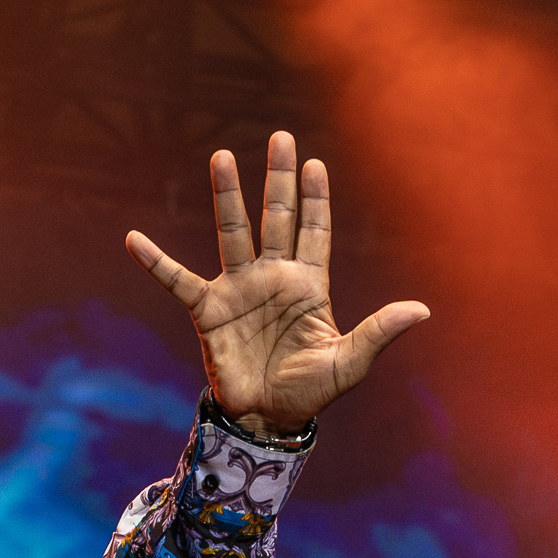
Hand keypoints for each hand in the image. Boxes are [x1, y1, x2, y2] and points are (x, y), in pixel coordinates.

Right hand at [126, 131, 429, 435]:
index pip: (314, 231)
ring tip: (222, 155)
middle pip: (276, 218)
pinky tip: (135, 240)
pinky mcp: (209, 311)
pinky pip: (178, 280)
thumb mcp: (348, 363)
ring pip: (233, 232)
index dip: (316, 199)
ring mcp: (239, 290)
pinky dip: (157, 262)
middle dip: (279, 179)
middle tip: (281, 136)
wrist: (266, 421)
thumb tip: (422, 310)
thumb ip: (379, 332)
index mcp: (309, 286)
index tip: (315, 163)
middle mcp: (273, 278)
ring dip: (228, 196)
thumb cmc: (308, 393)